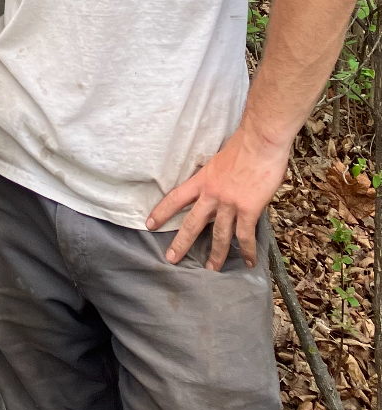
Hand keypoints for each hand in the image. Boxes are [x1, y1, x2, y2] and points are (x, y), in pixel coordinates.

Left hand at [146, 120, 286, 268]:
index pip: (176, 198)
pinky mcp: (248, 209)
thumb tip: (221, 187)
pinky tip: (249, 262)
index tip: (149, 223)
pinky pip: (245, 236)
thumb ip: (217, 177)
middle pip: (192, 223)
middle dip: (181, 243)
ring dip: (216, 254)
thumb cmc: (244, 144)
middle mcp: (211, 194)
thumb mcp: (220, 160)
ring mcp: (229, 204)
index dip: (162, 212)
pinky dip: (247, 250)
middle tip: (171, 258)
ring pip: (219, 235)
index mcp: (203, 180)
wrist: (260, 141)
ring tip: (211, 269)